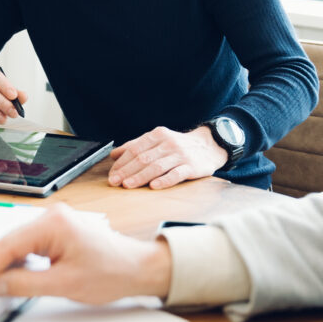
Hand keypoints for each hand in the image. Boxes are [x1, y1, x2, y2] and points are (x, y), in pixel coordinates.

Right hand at [0, 205, 171, 303]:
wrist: (139, 268)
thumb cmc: (112, 271)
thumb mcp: (65, 284)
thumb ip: (25, 283)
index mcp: (53, 223)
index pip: (8, 246)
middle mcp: (50, 218)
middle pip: (5, 243)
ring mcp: (51, 225)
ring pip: (11, 245)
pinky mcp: (54, 234)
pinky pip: (23, 245)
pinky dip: (5, 257)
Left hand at [108, 126, 227, 189]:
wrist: (209, 146)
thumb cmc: (178, 146)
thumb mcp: (158, 140)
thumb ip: (136, 146)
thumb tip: (114, 155)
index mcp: (158, 135)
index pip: (135, 148)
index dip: (122, 162)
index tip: (112, 173)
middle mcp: (168, 143)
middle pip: (143, 158)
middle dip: (127, 171)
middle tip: (114, 181)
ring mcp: (180, 155)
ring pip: (157, 166)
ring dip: (140, 177)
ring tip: (128, 185)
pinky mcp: (192, 167)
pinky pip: (176, 174)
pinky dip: (164, 180)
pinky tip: (153, 186)